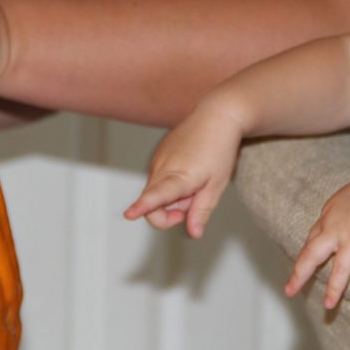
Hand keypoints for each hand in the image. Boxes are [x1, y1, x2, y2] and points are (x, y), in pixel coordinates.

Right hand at [124, 101, 243, 237]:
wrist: (216, 116)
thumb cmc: (220, 150)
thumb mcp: (217, 185)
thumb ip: (201, 211)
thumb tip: (193, 233)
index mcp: (179, 176)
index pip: (157, 196)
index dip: (142, 207)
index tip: (129, 214)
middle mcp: (162, 167)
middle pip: (153, 204)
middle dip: (171, 213)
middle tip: (194, 202)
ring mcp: (158, 159)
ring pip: (157, 191)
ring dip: (173, 197)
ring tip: (196, 181)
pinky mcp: (158, 153)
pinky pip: (159, 177)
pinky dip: (171, 183)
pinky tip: (190, 170)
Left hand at [285, 168, 349, 308]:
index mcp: (337, 203)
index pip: (322, 225)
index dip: (317, 240)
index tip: (315, 250)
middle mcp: (331, 217)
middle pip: (310, 242)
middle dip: (301, 259)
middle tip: (294, 274)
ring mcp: (338, 231)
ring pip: (311, 257)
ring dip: (299, 275)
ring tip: (290, 290)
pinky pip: (339, 272)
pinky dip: (333, 289)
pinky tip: (327, 305)